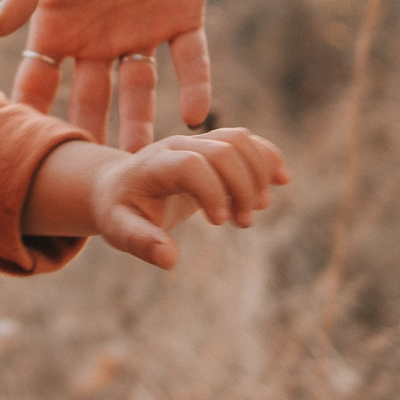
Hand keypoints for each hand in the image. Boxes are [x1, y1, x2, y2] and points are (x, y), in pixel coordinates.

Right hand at [0, 0, 212, 150]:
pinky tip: (194, 116)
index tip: (26, 158)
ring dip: (142, 126)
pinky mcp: (184, 17)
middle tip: (89, 183)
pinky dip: (195, 86)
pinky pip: (191, 60)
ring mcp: (141, 31)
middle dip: (90, 137)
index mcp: (58, 25)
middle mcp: (98, 39)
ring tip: (146, 167)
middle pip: (91, 100)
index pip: (39, 81)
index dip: (33, 114)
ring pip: (140, 92)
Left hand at [22, 127, 290, 269]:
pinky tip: (281, 179)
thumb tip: (169, 259)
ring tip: (258, 208)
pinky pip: (245, 140)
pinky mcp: (212, 145)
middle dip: (241, 187)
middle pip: (222, 150)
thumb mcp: (119, 229)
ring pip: (239, 140)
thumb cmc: (120, 211)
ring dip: (258, 173)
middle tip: (244, 223)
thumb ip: (142, 242)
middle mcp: (177, 144)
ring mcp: (196, 141)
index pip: (191, 164)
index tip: (219, 223)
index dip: (212, 191)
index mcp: (154, 163)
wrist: (118, 186)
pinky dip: (266, 156)